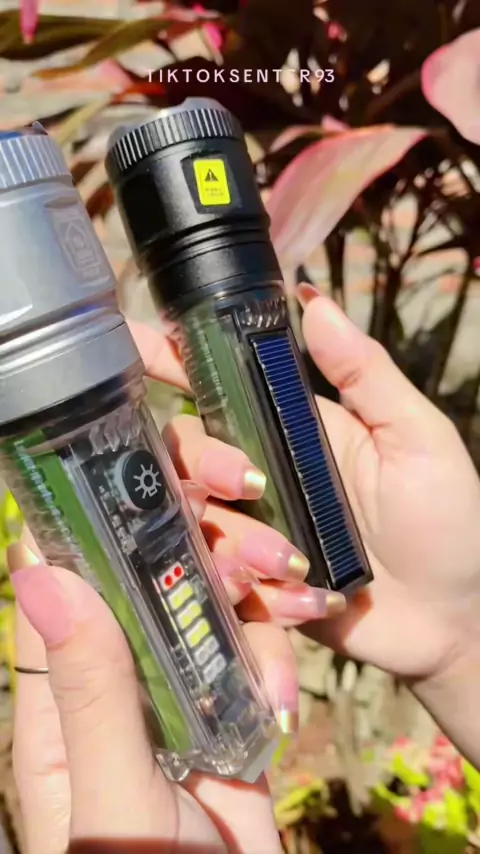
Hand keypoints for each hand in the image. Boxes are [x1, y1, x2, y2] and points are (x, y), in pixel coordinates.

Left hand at [9, 536, 290, 853]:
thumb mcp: (114, 795)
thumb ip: (92, 694)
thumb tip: (48, 577)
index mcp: (63, 698)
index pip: (62, 587)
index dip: (95, 524)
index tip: (152, 482)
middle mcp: (119, 682)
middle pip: (150, 582)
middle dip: (206, 553)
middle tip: (258, 555)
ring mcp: (179, 695)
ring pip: (210, 608)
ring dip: (255, 600)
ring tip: (294, 600)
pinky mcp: (232, 715)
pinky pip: (252, 655)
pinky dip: (276, 656)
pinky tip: (285, 695)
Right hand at [132, 293, 479, 682]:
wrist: (449, 620)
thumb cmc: (445, 521)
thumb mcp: (415, 437)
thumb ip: (366, 371)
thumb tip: (312, 299)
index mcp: (288, 428)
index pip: (217, 384)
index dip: (169, 360)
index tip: (131, 343)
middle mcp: (258, 474)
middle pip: (186, 450)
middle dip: (205, 461)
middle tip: (249, 483)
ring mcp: (251, 531)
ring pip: (193, 516)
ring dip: (235, 539)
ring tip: (293, 562)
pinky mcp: (250, 585)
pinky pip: (215, 579)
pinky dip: (251, 589)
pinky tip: (303, 596)